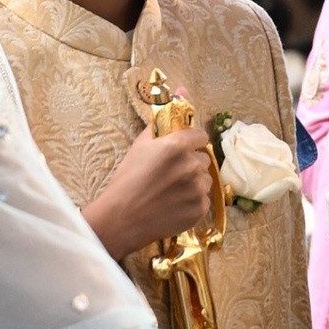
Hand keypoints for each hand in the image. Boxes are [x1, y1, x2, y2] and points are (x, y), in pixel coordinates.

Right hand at [84, 126, 218, 264]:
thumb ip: (159, 127)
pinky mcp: (200, 208)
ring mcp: (198, 188)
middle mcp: (192, 165)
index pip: (201, 136)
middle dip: (192, 162)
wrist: (123, 218)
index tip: (185, 148)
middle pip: (203, 158)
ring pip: (205, 179)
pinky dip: (192, 201)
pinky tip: (175, 204)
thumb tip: (173, 111)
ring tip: (172, 190)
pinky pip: (203, 199)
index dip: (193, 141)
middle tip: (172, 173)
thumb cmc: (128, 179)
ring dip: (194, 182)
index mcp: (178, 145)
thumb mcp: (139, 145)